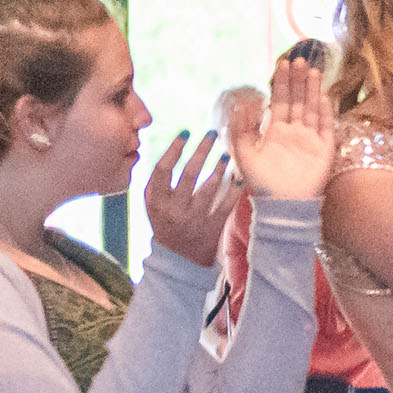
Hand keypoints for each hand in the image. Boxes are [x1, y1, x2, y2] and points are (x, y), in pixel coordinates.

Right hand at [140, 132, 242, 261]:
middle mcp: (173, 209)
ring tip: (226, 154)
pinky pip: (225, 205)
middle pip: (189, 174)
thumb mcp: (153, 205)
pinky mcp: (212, 228)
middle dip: (201, 150)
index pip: (162, 169)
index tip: (186, 132)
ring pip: (209, 188)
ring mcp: (193, 219)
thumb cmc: (166, 224)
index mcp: (156, 201)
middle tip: (212, 134)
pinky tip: (240, 177)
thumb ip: (157, 183)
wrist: (178, 259)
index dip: (174, 149)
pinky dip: (234, 190)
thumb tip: (171, 149)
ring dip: (219, 168)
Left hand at [225, 50, 338, 201]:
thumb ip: (241, 129)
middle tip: (299, 59)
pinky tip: (322, 96)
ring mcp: (311, 140)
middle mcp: (294, 132)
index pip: (280, 101)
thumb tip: (240, 103)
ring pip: (312, 108)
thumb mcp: (244, 153)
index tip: (282, 64)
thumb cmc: (262, 183)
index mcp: (276, 131)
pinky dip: (324, 111)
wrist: (283, 205)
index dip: (281, 83)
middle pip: (297, 100)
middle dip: (298, 80)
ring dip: (312, 90)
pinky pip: (325, 126)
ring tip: (313, 70)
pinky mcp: (325, 150)